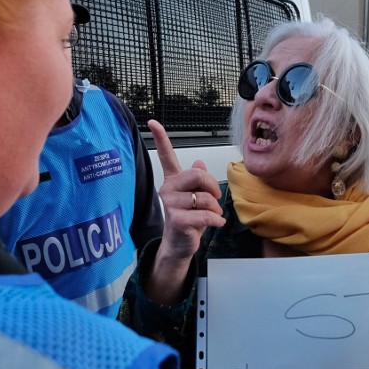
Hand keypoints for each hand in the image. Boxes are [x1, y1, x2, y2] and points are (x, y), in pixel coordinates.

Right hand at [145, 120, 224, 303]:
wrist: (179, 246)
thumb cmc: (189, 220)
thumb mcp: (197, 198)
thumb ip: (198, 181)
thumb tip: (200, 162)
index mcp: (173, 181)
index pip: (166, 156)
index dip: (160, 138)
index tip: (152, 122)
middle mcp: (168, 189)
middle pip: (197, 174)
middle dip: (213, 186)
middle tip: (215, 198)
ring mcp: (170, 204)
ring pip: (205, 198)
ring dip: (216, 209)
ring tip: (212, 216)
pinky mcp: (176, 220)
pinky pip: (205, 215)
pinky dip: (216, 220)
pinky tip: (215, 224)